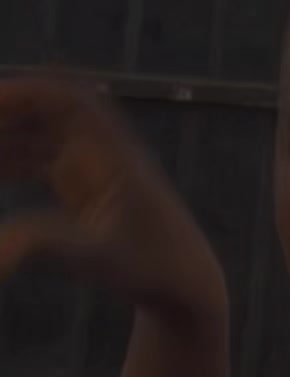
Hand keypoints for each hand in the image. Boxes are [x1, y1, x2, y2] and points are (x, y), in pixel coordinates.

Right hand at [0, 74, 228, 324]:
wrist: (184, 284)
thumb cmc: (150, 268)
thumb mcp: (95, 258)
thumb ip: (41, 250)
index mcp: (111, 150)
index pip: (67, 98)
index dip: (25, 91)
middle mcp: (101, 149)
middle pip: (45, 109)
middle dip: (4, 110)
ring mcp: (92, 166)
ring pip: (37, 135)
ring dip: (1, 136)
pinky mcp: (83, 186)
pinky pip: (38, 159)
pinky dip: (8, 161)